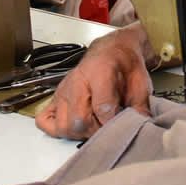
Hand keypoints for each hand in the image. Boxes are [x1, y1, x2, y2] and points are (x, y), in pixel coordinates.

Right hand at [34, 38, 151, 139]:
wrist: (112, 51)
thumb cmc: (125, 66)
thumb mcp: (140, 83)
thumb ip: (140, 106)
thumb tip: (140, 126)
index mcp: (100, 71)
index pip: (102, 107)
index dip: (113, 123)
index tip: (122, 127)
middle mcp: (77, 81)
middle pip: (79, 121)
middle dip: (97, 131)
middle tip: (108, 129)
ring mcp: (63, 91)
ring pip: (63, 126)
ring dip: (80, 133)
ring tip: (94, 127)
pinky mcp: (55, 98)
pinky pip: (45, 120)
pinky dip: (57, 129)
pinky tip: (75, 126)